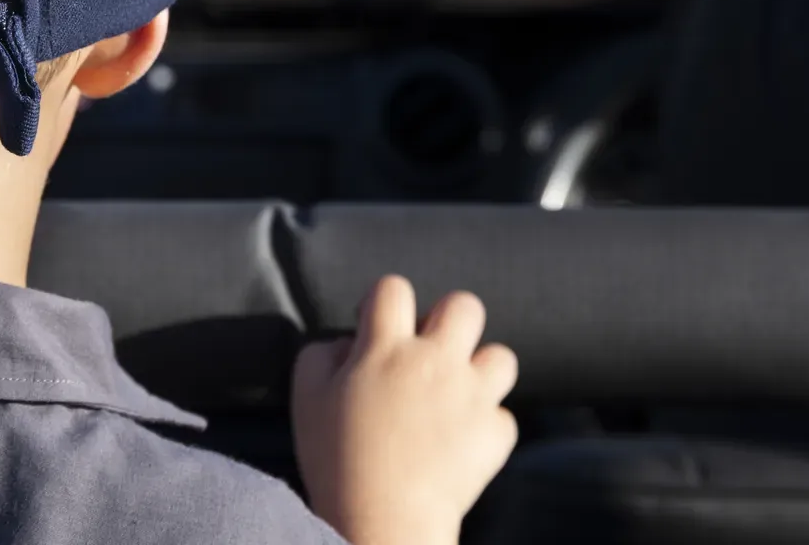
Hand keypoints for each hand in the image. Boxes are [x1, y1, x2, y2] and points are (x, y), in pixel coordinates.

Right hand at [291, 275, 517, 544]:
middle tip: (429, 350)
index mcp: (385, 347)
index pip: (393, 287)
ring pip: (501, 356)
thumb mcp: (306, 396)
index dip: (385, 301)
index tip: (379, 326)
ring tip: (457, 393)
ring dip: (479, 369)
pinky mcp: (495, 434)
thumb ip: (322, 353)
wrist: (383, 522)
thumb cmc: (335, 459)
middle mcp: (435, 361)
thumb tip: (348, 343)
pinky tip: (461, 441)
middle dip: (448, 319)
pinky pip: (503, 415)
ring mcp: (471, 396)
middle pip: (464, 305)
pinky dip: (484, 425)